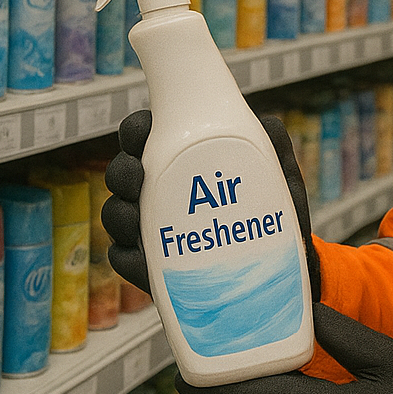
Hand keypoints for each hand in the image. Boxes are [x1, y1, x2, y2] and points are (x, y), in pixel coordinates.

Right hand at [101, 109, 321, 299]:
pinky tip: (141, 261)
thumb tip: (266, 124)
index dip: (134, 131)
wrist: (275, 269)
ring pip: (115, 214)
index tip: (140, 136)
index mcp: (180, 158)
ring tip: (135, 221)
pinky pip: (124, 259)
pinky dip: (126, 259)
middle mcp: (157, 190)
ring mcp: (150, 228)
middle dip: (120, 173)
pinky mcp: (149, 266)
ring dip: (118, 215)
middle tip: (137, 179)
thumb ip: (271, 141)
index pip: (144, 135)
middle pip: (121, 173)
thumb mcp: (277, 172)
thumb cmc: (270, 211)